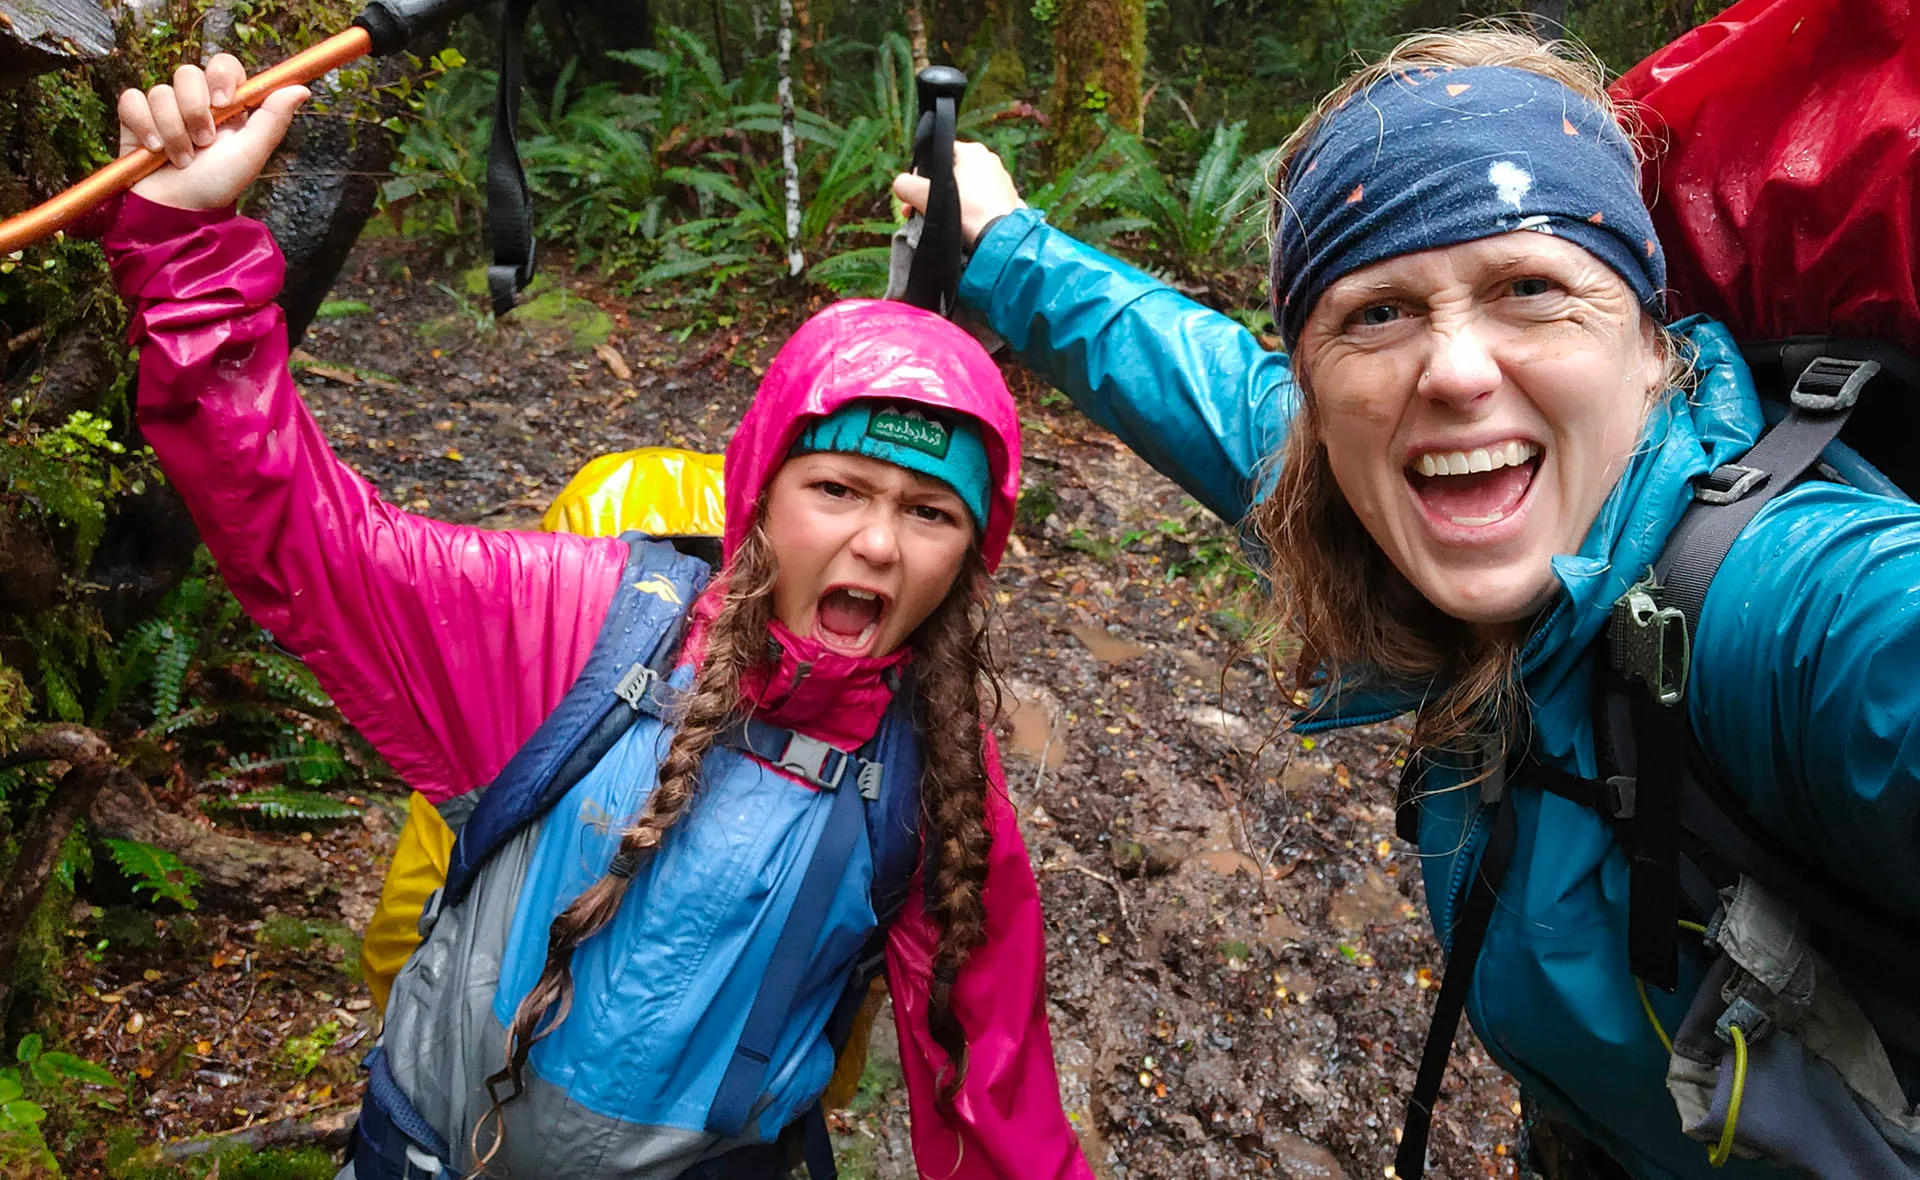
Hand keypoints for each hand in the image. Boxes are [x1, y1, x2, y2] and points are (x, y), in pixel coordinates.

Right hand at [118, 55, 310, 210]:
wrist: (178, 211)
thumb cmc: (218, 184)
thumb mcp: (251, 153)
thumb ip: (273, 118)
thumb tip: (301, 88)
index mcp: (227, 105)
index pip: (223, 65)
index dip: (221, 76)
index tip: (224, 102)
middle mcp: (195, 102)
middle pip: (188, 73)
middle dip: (195, 110)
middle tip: (203, 142)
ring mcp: (164, 109)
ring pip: (161, 92)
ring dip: (173, 131)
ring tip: (182, 159)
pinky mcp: (135, 118)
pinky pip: (132, 100)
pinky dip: (143, 126)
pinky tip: (153, 150)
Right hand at [891, 141, 1025, 249]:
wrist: (998, 242)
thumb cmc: (965, 214)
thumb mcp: (924, 196)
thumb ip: (905, 185)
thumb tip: (901, 185)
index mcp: (973, 152)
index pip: (940, 154)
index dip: (922, 174)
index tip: (914, 196)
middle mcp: (991, 161)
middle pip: (952, 174)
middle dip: (933, 193)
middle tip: (920, 213)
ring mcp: (1003, 182)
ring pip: (967, 190)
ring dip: (950, 204)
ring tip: (941, 224)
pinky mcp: (1010, 202)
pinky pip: (982, 204)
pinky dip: (970, 213)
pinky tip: (963, 228)